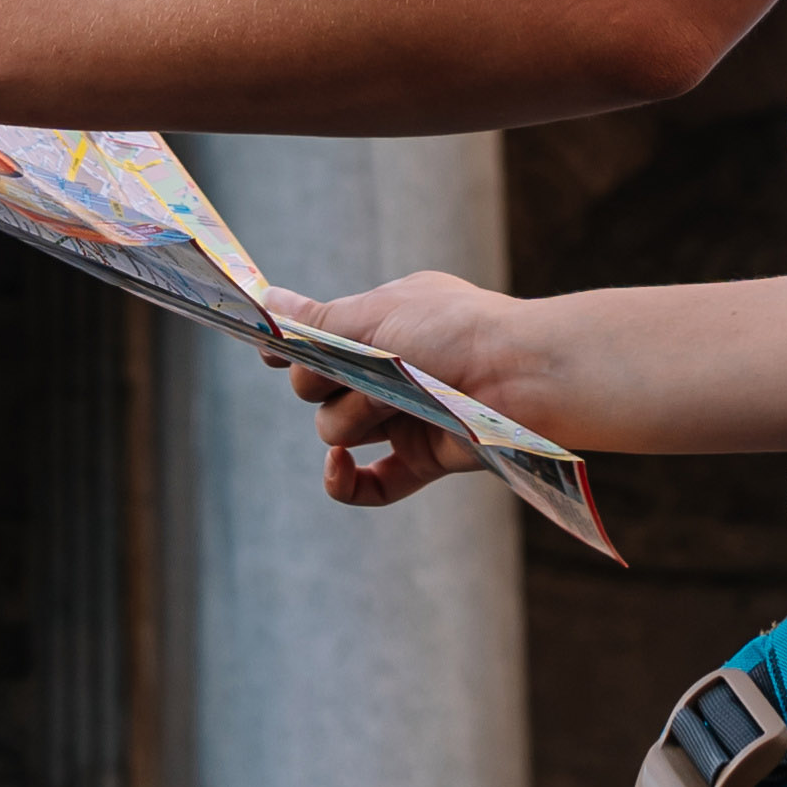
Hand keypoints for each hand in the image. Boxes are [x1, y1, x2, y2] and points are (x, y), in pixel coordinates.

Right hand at [261, 272, 539, 510]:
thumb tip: (267, 299)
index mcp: (379, 327)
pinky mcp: (419, 459)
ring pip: (334, 429)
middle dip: (320, 379)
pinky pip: (367, 486)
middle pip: (314, 386)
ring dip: (351, 416)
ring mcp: (400, 417)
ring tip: (389, 400)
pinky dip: (345, 483)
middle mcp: (385, 371)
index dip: (291, 349)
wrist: (520, 376)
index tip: (268, 352)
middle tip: (347, 368)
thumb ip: (316, 321)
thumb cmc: (451, 331)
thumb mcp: (375, 315)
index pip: (316, 341)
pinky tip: (339, 467)